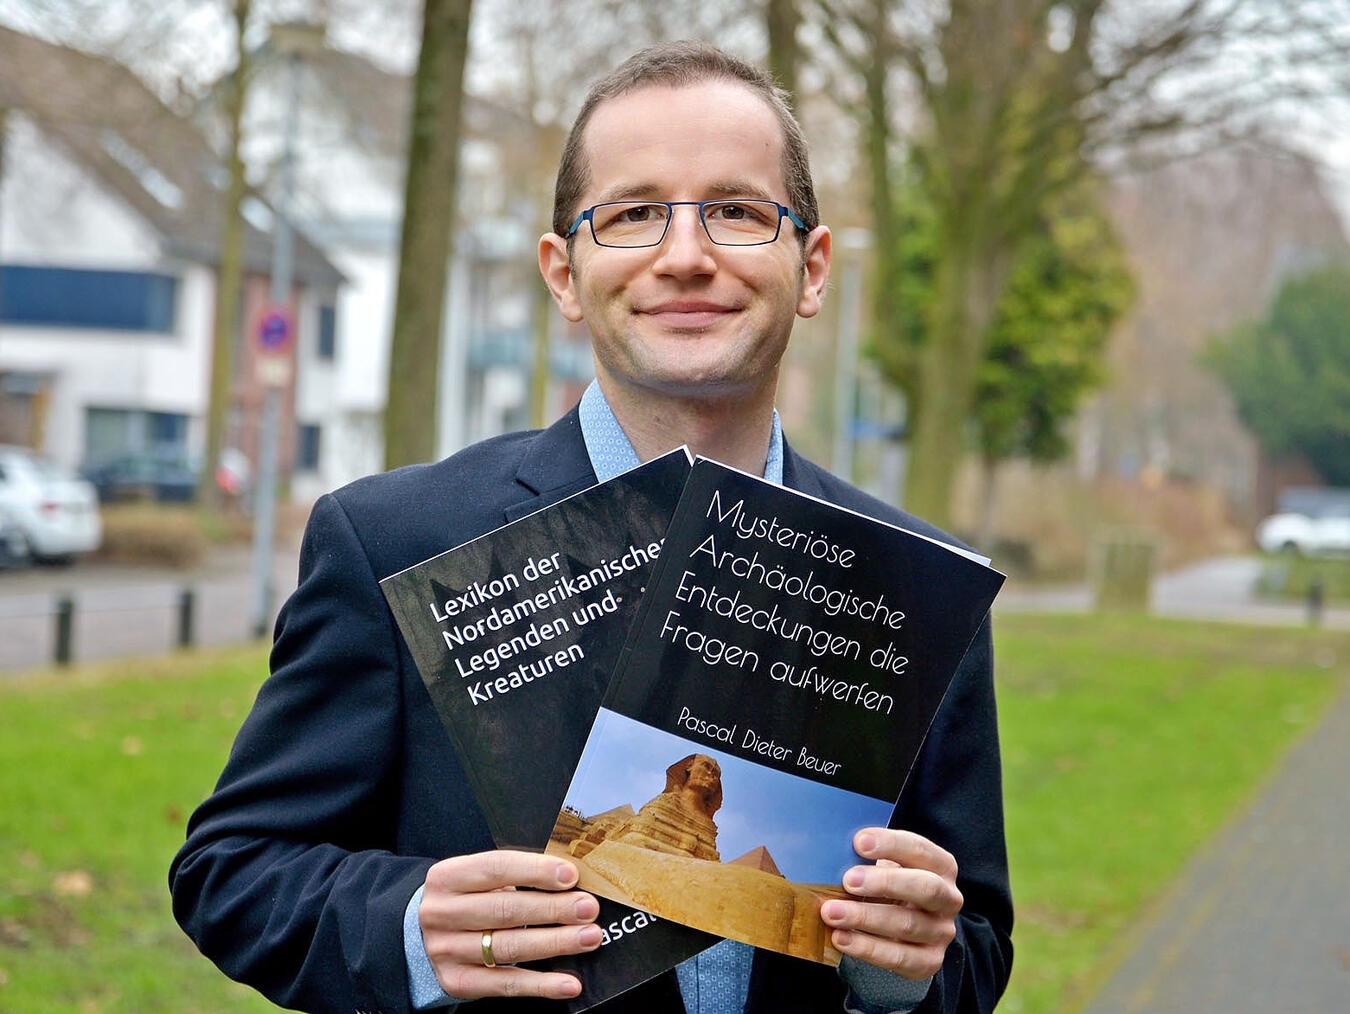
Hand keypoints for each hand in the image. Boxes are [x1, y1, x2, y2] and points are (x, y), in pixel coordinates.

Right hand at [418, 850, 601, 999]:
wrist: (425, 934)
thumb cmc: (467, 898)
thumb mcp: (478, 878)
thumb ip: (516, 876)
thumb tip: (570, 880)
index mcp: (448, 877)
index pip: (496, 868)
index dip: (535, 871)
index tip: (570, 875)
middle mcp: (442, 913)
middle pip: (505, 910)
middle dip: (552, 908)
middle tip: (588, 908)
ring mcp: (447, 950)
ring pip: (508, 947)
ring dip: (555, 943)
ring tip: (588, 937)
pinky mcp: (458, 982)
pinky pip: (506, 984)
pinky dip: (542, 985)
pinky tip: (569, 982)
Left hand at [819, 828, 961, 978]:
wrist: (901, 927)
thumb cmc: (888, 886)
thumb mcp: (885, 865)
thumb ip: (869, 858)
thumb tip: (834, 852)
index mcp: (941, 866)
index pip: (920, 849)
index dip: (891, 844)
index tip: (858, 842)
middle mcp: (948, 899)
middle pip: (925, 888)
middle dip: (884, 882)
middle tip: (848, 880)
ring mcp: (941, 932)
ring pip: (907, 925)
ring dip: (865, 918)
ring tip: (832, 912)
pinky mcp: (929, 961)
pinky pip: (898, 957)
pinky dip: (866, 948)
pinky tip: (841, 938)